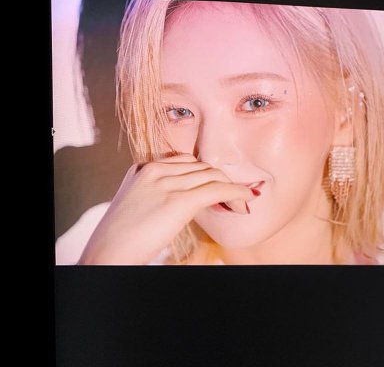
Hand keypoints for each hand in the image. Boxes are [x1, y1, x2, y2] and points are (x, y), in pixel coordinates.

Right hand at [78, 153, 257, 264]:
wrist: (106, 254)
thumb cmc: (119, 237)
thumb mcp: (135, 203)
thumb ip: (156, 192)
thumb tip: (183, 199)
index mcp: (144, 168)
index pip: (185, 161)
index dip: (205, 173)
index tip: (216, 185)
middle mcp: (156, 170)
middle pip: (201, 166)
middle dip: (219, 179)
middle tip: (232, 196)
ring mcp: (167, 184)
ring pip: (211, 175)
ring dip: (231, 186)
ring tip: (240, 202)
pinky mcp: (178, 201)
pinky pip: (216, 189)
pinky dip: (236, 192)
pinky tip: (246, 199)